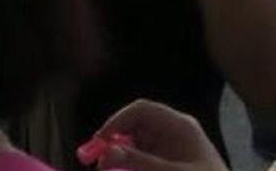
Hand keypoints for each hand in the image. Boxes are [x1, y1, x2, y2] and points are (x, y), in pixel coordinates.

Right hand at [82, 100, 227, 170]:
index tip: (98, 144)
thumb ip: (141, 163)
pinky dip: (130, 165)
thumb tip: (106, 151)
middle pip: (134, 128)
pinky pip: (141, 159)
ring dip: (120, 158)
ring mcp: (170, 148)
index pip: (142, 110)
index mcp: (179, 126)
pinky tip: (123, 170)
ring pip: (135, 146)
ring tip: (108, 170)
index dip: (116, 122)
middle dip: (113, 144)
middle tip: (96, 165)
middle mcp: (173, 133)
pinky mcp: (167, 163)